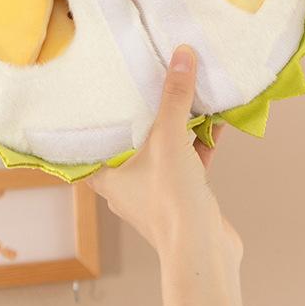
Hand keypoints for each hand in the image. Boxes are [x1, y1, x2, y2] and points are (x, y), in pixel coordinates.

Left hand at [88, 45, 245, 305]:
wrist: (204, 250)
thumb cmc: (171, 199)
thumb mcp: (169, 139)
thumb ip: (175, 97)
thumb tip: (182, 54)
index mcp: (108, 176)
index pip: (88, 145)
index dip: (92, 120)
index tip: (96, 95)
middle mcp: (127, 185)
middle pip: (132, 141)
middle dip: (143, 113)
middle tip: (145, 81)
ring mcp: (157, 191)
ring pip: (164, 148)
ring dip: (178, 124)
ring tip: (186, 92)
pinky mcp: (184, 195)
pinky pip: (189, 159)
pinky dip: (200, 140)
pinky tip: (216, 117)